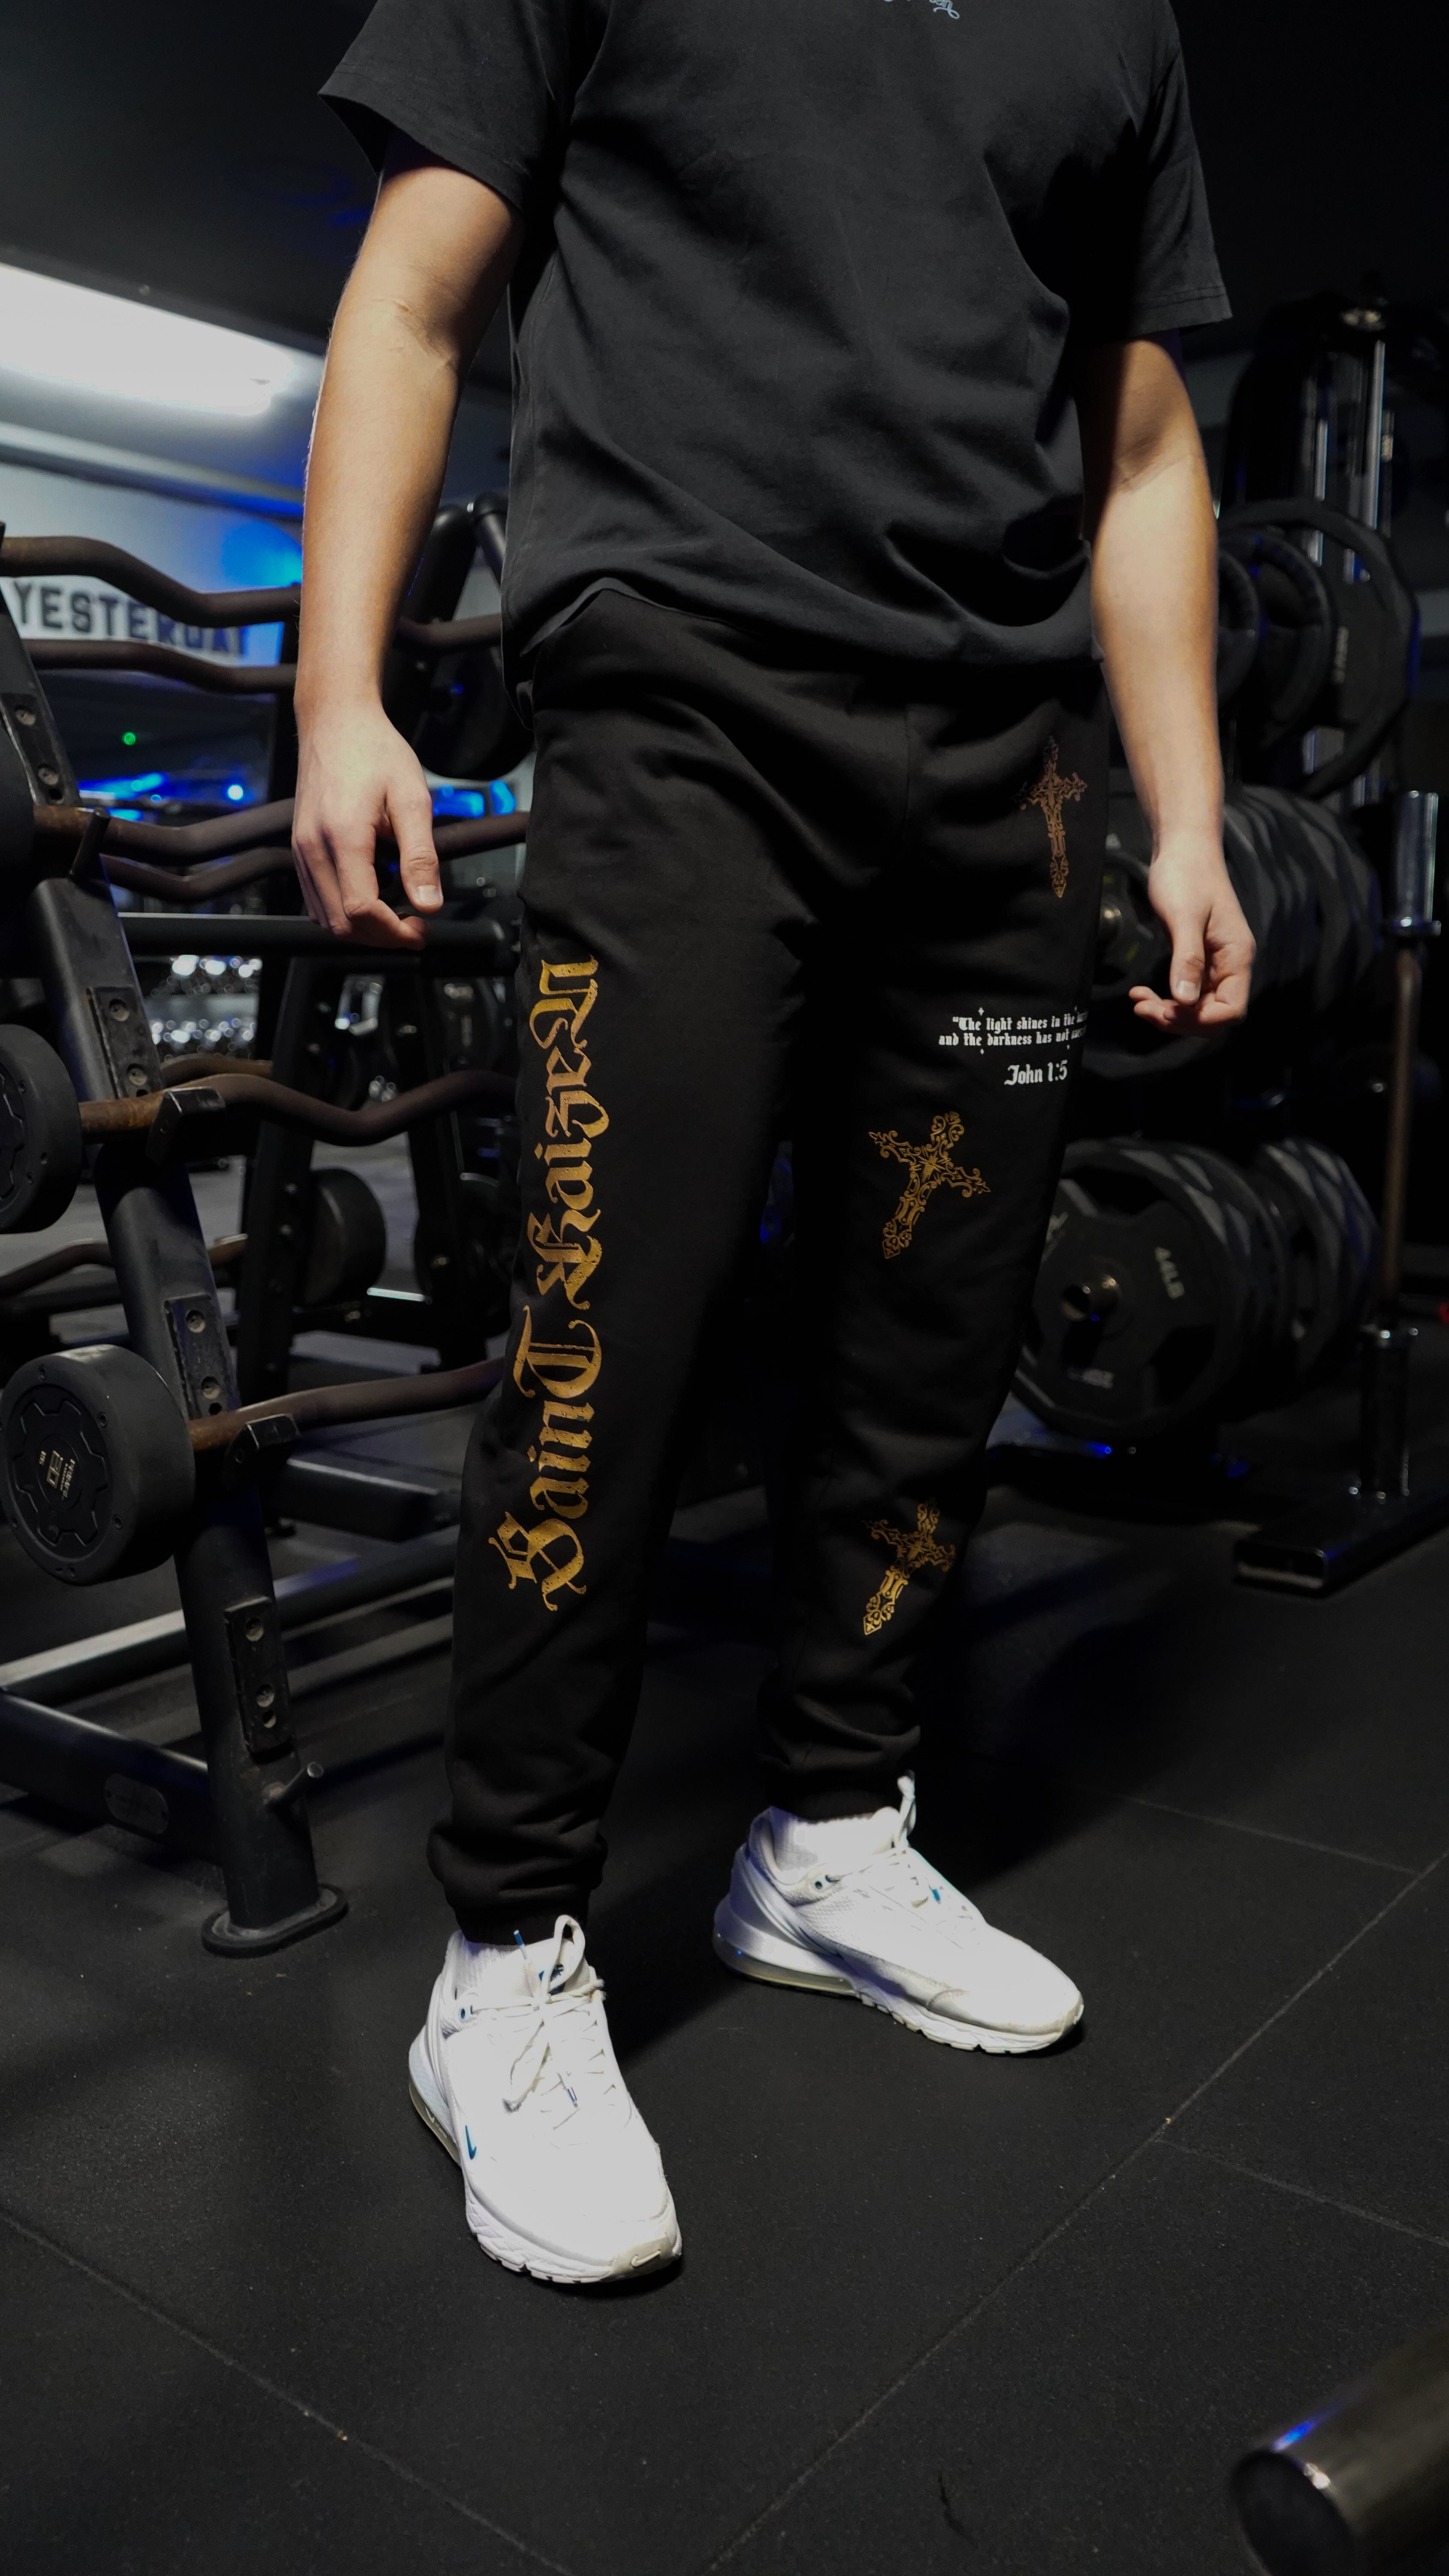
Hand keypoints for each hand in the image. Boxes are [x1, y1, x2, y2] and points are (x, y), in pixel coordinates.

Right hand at [292, 701, 442, 947]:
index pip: (361, 910)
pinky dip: (343, 912)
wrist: (336, 722)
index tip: (420, 930)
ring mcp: (301, 850)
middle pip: (341, 924)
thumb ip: (421, 856)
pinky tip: (371, 898)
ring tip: (396, 916)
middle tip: (414, 927)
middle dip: (381, 936)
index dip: (394, 932)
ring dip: (362, 929)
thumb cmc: (374, 751)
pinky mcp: (300, 849)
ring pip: (325, 918)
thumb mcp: (412, 799)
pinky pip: (316, 900)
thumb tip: (428, 905)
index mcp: (343, 836)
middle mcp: (313, 847)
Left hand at [1130, 830, 1254, 1030]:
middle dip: (1179, 1019)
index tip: (1166, 1010)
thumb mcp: (1184, 917)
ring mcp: (1214, 964)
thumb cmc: (1186, 874)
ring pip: (1197, 1007)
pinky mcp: (1197, 959)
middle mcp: (1230, 965)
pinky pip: (1186, 992)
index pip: (1231, 1010)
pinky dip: (1166, 998)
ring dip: (1169, 1012)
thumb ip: (1187, 959)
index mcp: (1237, 956)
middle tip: (1142, 1008)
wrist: (1182, 847)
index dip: (1200, 1020)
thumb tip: (1185, 1000)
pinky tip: (1141, 993)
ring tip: (1138, 1002)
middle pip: (1213, 1015)